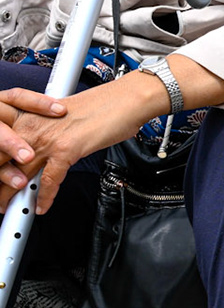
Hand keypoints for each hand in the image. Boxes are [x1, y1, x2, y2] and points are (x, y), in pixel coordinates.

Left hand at [0, 78, 159, 212]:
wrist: (126, 99)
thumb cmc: (101, 105)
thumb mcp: (62, 116)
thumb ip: (45, 130)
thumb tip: (39, 148)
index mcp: (28, 114)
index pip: (0, 140)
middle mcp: (32, 126)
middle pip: (2, 157)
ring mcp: (48, 138)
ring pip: (19, 172)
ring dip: (11, 194)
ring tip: (7, 208)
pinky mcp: (66, 149)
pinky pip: (49, 179)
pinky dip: (45, 197)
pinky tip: (41, 207)